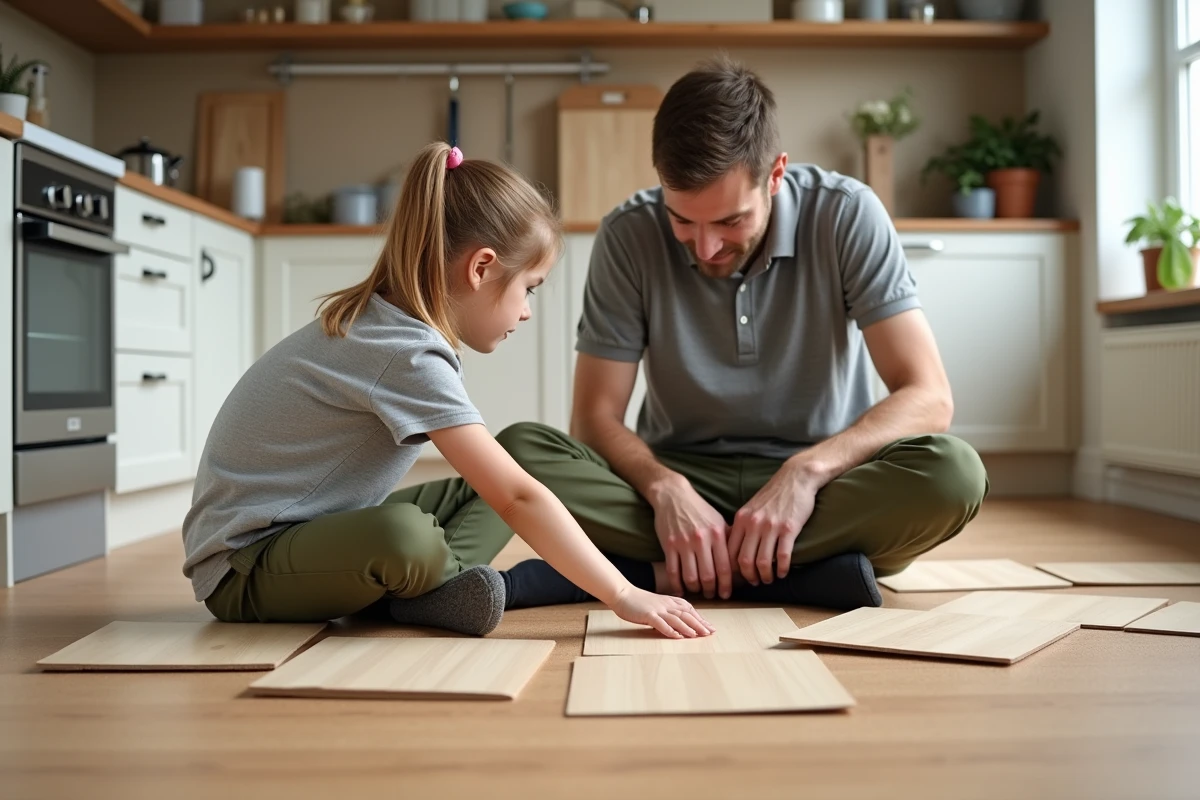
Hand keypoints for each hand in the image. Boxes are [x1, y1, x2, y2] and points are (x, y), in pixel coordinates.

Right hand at [610, 585, 715, 639]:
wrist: (622, 593)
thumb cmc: (639, 601)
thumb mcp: (658, 604)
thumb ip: (669, 612)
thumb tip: (681, 625)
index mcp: (670, 601)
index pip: (689, 610)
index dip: (701, 618)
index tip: (710, 627)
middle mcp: (666, 604)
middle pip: (686, 614)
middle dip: (699, 624)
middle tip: (710, 632)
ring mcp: (657, 609)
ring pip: (676, 618)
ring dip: (688, 627)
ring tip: (697, 635)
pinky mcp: (647, 614)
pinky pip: (660, 623)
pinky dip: (670, 630)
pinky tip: (677, 637)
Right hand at [647, 476, 732, 598]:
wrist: (673, 495)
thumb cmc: (699, 509)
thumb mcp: (718, 520)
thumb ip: (729, 539)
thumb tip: (742, 558)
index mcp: (717, 534)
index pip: (725, 567)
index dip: (726, 585)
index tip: (726, 594)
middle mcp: (702, 540)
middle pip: (708, 576)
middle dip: (711, 591)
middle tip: (712, 596)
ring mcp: (684, 543)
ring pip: (691, 577)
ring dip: (695, 589)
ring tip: (698, 591)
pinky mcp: (669, 544)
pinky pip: (673, 571)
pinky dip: (677, 584)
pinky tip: (681, 589)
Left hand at [728, 462, 819, 584]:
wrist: (795, 478)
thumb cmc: (773, 495)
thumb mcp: (751, 508)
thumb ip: (743, 526)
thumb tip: (734, 549)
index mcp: (741, 519)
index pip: (729, 551)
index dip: (732, 569)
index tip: (737, 577)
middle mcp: (753, 524)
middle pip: (744, 561)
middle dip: (748, 577)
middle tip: (754, 583)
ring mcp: (770, 526)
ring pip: (762, 562)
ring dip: (765, 576)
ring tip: (769, 579)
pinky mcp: (789, 528)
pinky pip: (782, 556)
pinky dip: (782, 569)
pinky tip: (783, 573)